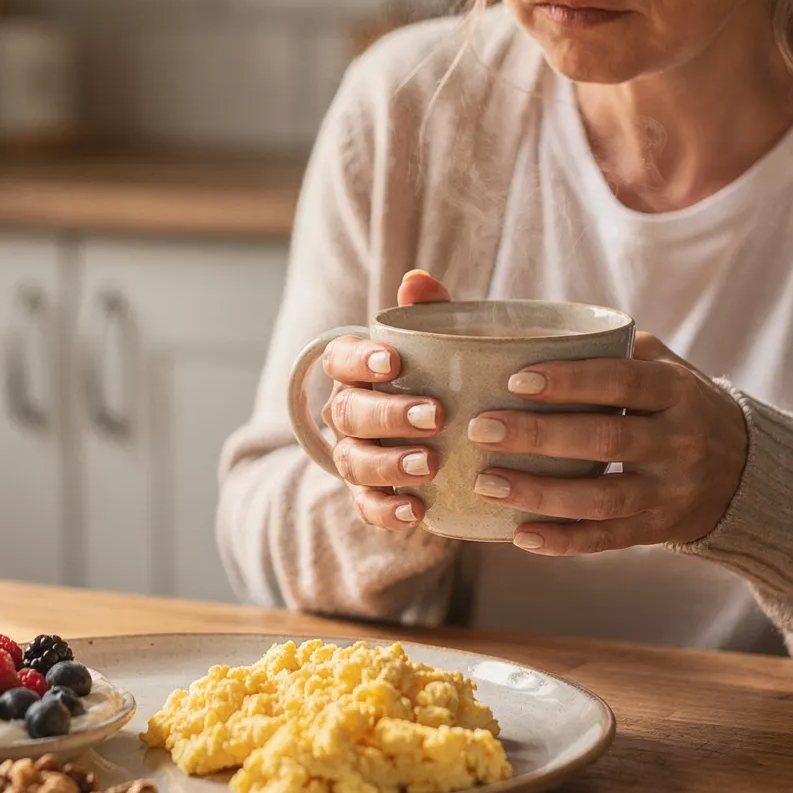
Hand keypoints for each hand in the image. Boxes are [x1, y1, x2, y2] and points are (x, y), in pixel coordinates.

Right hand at [322, 270, 450, 532]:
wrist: (452, 436)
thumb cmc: (440, 378)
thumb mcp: (441, 345)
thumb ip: (431, 314)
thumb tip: (417, 280)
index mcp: (356, 371)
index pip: (340, 359)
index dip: (360, 361)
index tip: (393, 362)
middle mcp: (346, 413)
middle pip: (348, 413)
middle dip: (389, 414)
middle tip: (435, 416)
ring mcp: (354, 455)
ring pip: (353, 461)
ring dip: (389, 463)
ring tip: (429, 464)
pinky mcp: (368, 495)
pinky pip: (366, 506)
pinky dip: (387, 511)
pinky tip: (415, 511)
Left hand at [468, 332, 749, 554]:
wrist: (746, 472)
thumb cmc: (684, 407)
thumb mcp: (669, 368)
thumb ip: (618, 348)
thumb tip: (541, 329)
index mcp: (678, 391)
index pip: (622, 381)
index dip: (570, 380)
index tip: (516, 380)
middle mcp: (679, 442)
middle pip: (605, 439)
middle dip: (538, 435)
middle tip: (482, 429)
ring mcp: (670, 491)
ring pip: (601, 499)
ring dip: (539, 493)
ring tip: (486, 483)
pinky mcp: (659, 529)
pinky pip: (607, 540)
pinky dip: (562, 541)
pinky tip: (518, 534)